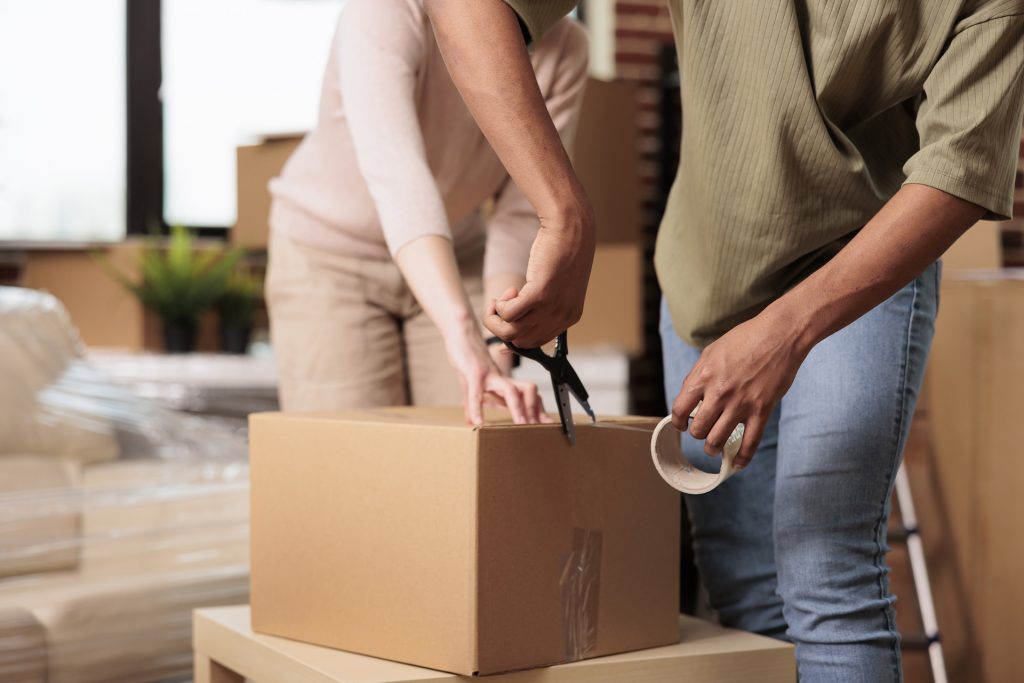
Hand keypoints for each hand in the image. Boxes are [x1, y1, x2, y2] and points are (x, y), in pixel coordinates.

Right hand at [445, 322, 550, 425]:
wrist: (461, 335)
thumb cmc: (468, 360)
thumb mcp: (472, 387)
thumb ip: (474, 405)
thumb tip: (471, 423)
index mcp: (504, 383)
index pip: (528, 396)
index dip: (539, 410)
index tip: (547, 425)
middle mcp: (501, 379)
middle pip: (527, 392)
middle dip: (534, 411)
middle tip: (539, 428)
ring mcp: (489, 375)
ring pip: (510, 391)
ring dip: (517, 409)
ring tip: (520, 425)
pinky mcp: (473, 372)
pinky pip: (477, 393)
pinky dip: (477, 408)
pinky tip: (478, 422)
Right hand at [484, 200, 595, 347]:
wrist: (570, 227)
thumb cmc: (561, 252)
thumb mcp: (557, 287)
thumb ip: (542, 306)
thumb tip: (517, 320)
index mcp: (569, 318)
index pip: (535, 344)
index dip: (514, 337)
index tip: (503, 325)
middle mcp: (561, 317)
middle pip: (520, 341)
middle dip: (502, 327)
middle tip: (501, 305)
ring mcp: (551, 307)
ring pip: (510, 332)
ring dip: (497, 317)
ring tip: (502, 298)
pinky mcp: (539, 294)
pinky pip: (508, 314)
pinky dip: (500, 306)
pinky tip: (508, 291)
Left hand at [670, 310, 810, 468]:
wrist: (780, 335)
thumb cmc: (746, 338)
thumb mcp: (712, 351)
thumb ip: (698, 374)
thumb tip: (689, 396)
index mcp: (703, 376)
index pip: (680, 409)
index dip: (678, 421)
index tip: (681, 424)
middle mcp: (719, 393)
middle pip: (698, 429)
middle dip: (697, 434)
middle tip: (702, 432)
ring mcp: (741, 404)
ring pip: (718, 440)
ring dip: (712, 448)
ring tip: (713, 448)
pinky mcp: (761, 411)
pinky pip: (749, 443)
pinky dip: (742, 458)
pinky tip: (737, 463)